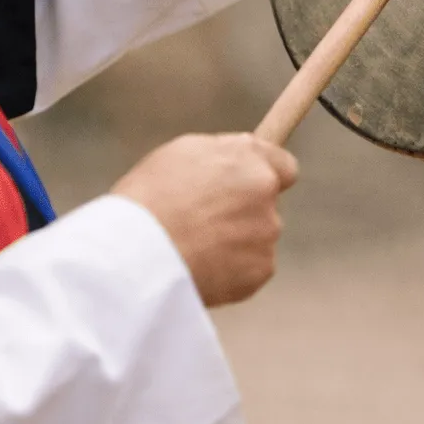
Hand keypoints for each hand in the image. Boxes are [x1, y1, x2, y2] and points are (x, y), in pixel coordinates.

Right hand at [112, 133, 298, 306]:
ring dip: (235, 241)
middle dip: (242, 211)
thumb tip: (240, 158)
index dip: (266, 176)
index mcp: (248, 158)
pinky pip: (249, 267)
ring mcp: (266, 234)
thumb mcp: (180, 153)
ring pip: (256, 237)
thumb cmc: (149, 198)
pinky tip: (200, 266)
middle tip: (202, 221)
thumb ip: (222, 153)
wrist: (138, 254)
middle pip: (265, 204)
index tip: (249, 186)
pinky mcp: (260, 270)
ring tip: (192, 246)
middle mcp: (265, 193)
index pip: (284, 166)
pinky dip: (230, 269)